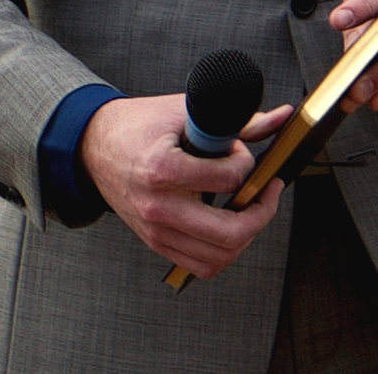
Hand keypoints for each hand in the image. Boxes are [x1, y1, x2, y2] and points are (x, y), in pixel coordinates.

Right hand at [81, 93, 292, 279]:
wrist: (94, 146)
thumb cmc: (141, 125)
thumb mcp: (188, 111)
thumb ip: (240, 120)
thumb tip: (282, 117)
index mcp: (163, 171)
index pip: (231, 178)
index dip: (247, 161)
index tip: (240, 150)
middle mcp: (158, 209)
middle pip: (230, 233)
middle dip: (263, 211)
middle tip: (268, 189)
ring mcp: (155, 232)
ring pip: (219, 257)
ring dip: (248, 234)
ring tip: (252, 207)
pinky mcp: (156, 243)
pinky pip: (201, 265)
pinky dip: (225, 250)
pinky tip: (231, 223)